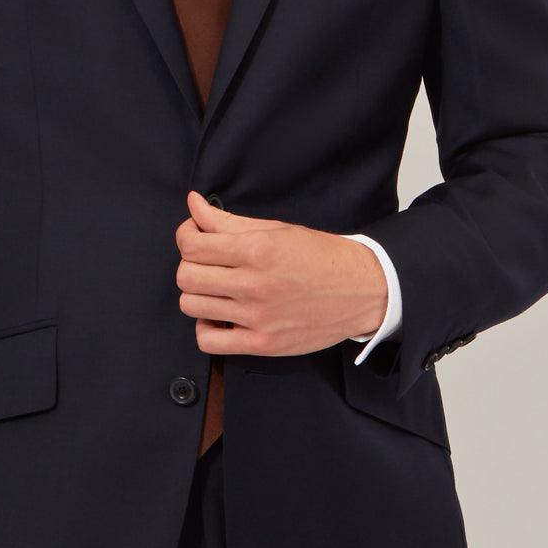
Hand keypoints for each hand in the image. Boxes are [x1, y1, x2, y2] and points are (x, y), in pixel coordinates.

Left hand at [175, 191, 387, 357]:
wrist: (361, 289)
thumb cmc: (320, 256)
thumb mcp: (275, 230)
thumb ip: (228, 220)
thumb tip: (193, 203)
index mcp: (257, 250)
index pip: (192, 245)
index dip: (186, 236)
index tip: (194, 235)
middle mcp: (254, 284)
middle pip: (186, 276)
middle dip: (190, 265)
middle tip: (207, 262)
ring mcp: (257, 317)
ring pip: (192, 305)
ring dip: (198, 294)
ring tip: (217, 289)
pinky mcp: (263, 343)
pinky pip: (208, 341)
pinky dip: (206, 328)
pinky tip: (221, 316)